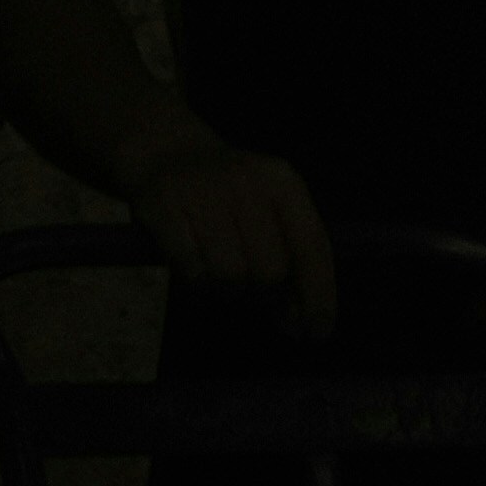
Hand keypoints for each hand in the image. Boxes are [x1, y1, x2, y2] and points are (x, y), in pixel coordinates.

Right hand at [133, 134, 337, 335]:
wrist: (168, 153)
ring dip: (227, 289)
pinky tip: (195, 260)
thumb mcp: (268, 209)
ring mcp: (205, 195)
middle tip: (252, 289)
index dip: (318, 293)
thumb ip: (291, 259)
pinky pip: (193, 272)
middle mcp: (248, 184)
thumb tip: (301, 322)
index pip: (312, 244)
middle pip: (271, 271)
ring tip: (220, 269)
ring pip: (231, 277)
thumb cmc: (228, 195)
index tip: (318, 332)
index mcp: (282, 182)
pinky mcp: (166, 210)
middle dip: (265, 294)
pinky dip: (196, 280)